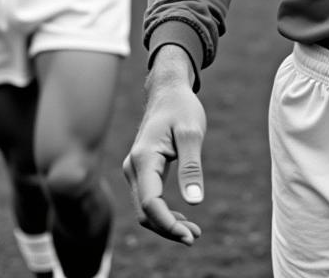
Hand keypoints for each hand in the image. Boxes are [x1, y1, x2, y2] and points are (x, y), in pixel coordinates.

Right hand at [123, 51, 205, 245]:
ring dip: (166, 223)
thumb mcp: (192, 133)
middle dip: (168, 228)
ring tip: (193, 232)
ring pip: (145, 208)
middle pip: (144, 211)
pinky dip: (163, 213)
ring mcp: (135, 170)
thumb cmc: (181, 108)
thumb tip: (195, 202)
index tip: (190, 236)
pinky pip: (148, 199)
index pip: (150, 202)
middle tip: (195, 237)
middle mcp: (133, 167)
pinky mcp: (141, 171)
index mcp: (143, 158)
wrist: (168, 91)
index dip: (168, 224)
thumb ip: (191, 167)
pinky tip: (183, 217)